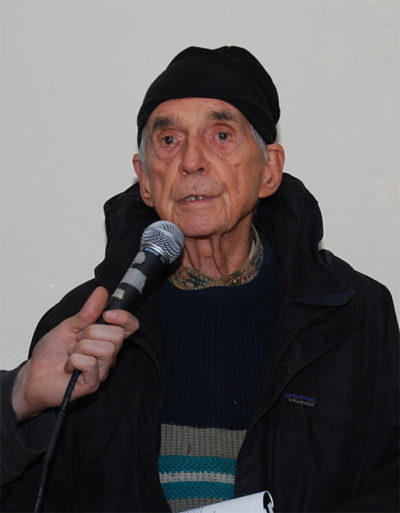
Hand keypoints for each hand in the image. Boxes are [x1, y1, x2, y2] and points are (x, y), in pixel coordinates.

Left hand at [12, 287, 138, 420]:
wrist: (35, 374)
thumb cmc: (52, 352)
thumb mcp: (69, 325)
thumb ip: (88, 311)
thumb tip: (101, 292)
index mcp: (106, 338)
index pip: (130, 325)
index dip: (124, 317)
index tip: (106, 314)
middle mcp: (108, 354)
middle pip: (116, 335)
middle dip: (91, 332)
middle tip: (77, 339)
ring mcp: (102, 369)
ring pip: (105, 349)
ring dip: (80, 348)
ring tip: (72, 354)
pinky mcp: (92, 383)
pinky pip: (90, 363)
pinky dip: (74, 360)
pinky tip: (69, 366)